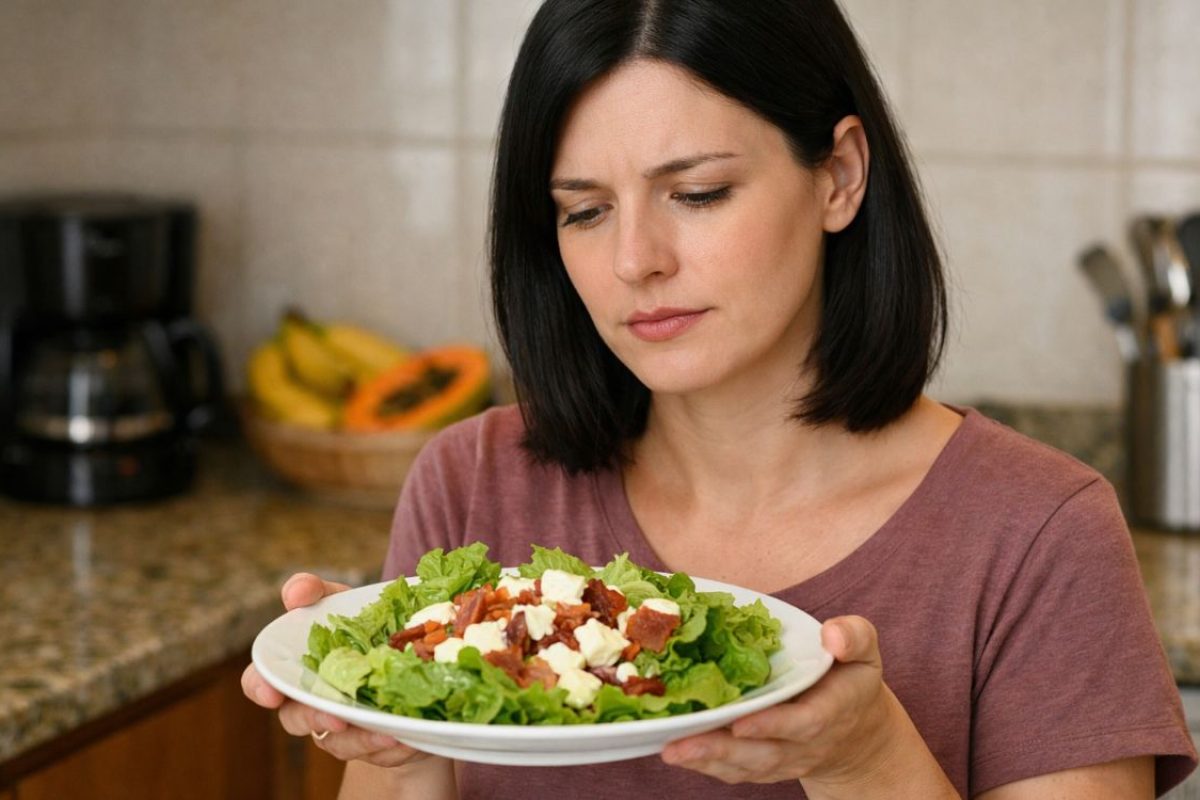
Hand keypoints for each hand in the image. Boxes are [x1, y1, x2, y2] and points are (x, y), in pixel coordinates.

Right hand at [241, 573, 431, 768]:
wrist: (406, 655)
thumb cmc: (359, 625)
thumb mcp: (341, 601)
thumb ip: (314, 591)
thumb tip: (296, 593)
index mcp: (294, 670)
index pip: (260, 682)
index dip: (260, 688)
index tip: (270, 693)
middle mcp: (310, 703)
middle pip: (297, 720)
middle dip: (315, 720)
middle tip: (338, 718)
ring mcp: (341, 728)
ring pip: (340, 743)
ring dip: (362, 740)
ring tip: (388, 733)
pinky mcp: (372, 743)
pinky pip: (377, 753)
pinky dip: (391, 746)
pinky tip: (406, 738)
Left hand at [660, 615, 906, 786]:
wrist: (857, 731)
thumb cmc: (851, 678)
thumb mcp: (863, 649)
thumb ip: (853, 636)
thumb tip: (831, 635)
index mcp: (832, 710)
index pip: (803, 723)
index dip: (772, 725)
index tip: (739, 723)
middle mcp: (806, 743)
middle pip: (763, 753)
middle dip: (721, 750)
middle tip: (680, 744)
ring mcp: (785, 759)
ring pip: (745, 766)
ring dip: (706, 760)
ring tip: (669, 749)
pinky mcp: (766, 766)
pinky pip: (736, 771)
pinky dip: (706, 765)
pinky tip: (676, 752)